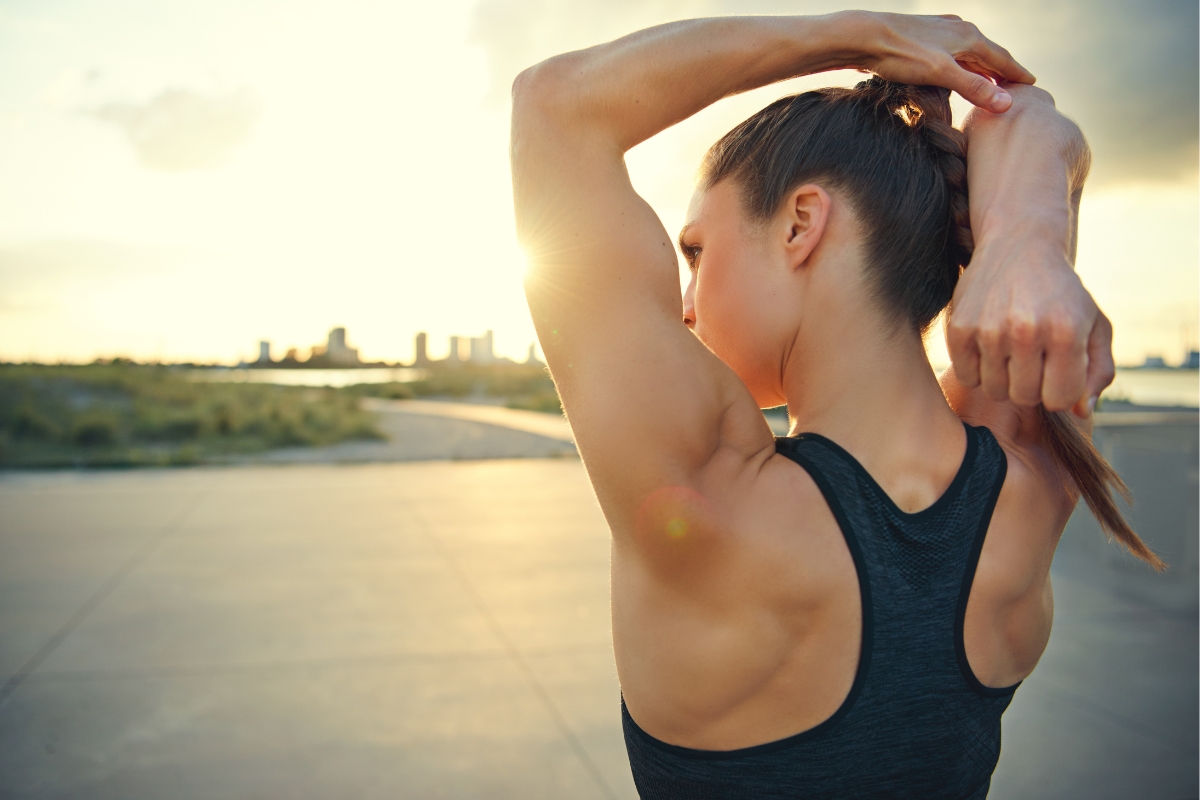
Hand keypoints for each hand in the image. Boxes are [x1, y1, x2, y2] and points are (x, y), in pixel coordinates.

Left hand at [842, 12, 1035, 112]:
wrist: (864, 36)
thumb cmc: (902, 55)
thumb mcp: (941, 74)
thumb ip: (974, 88)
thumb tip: (1006, 104)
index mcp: (969, 37)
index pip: (1002, 59)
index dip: (1017, 74)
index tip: (1033, 86)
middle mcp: (959, 29)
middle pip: (988, 54)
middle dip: (1003, 70)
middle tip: (1016, 87)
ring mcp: (941, 31)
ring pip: (970, 52)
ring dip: (982, 67)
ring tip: (991, 82)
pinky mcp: (924, 37)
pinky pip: (953, 52)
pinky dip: (963, 64)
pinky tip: (957, 69)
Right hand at [947, 235, 1114, 416]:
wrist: (1019, 245)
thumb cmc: (1062, 293)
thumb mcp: (1094, 325)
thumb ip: (1098, 372)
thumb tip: (1080, 412)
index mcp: (1066, 331)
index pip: (1059, 400)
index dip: (1060, 389)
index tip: (1058, 368)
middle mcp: (1026, 330)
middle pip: (1025, 398)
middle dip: (1032, 385)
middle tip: (1034, 359)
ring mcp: (989, 330)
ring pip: (995, 391)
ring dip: (1004, 379)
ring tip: (1011, 352)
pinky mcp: (959, 328)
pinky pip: (967, 377)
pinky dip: (978, 369)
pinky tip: (989, 347)